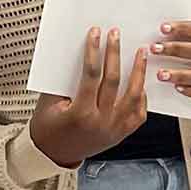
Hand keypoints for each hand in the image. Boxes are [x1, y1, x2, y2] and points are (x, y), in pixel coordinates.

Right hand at [29, 26, 151, 167]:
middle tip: (116, 35)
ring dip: (138, 72)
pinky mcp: (121, 134)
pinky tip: (142, 82)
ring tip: (141, 53)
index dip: (94, 51)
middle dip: (115, 54)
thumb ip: (66, 80)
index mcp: (81, 114)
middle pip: (113, 81)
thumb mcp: (49, 102)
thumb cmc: (48, 128)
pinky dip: (142, 97)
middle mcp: (101, 123)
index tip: (95, 34)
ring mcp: (114, 130)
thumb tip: (83, 52)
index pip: (91, 75)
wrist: (53, 155)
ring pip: (134, 97)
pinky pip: (139, 114)